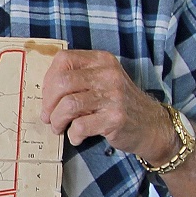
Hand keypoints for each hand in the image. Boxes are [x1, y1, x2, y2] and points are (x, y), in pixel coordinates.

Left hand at [39, 49, 177, 163]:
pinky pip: (80, 126)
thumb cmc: (117, 103)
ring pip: (68, 105)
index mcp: (101, 60)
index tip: (49, 97)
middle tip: (49, 117)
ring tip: (60, 127)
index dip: (48, 80)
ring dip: (57, 120)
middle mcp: (108, 74)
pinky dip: (73, 135)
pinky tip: (77, 137)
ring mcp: (113, 96)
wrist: (151, 125)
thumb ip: (77, 78)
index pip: (63, 59)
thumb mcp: (101, 81)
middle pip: (61, 83)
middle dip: (48, 103)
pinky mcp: (115, 118)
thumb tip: (44, 91)